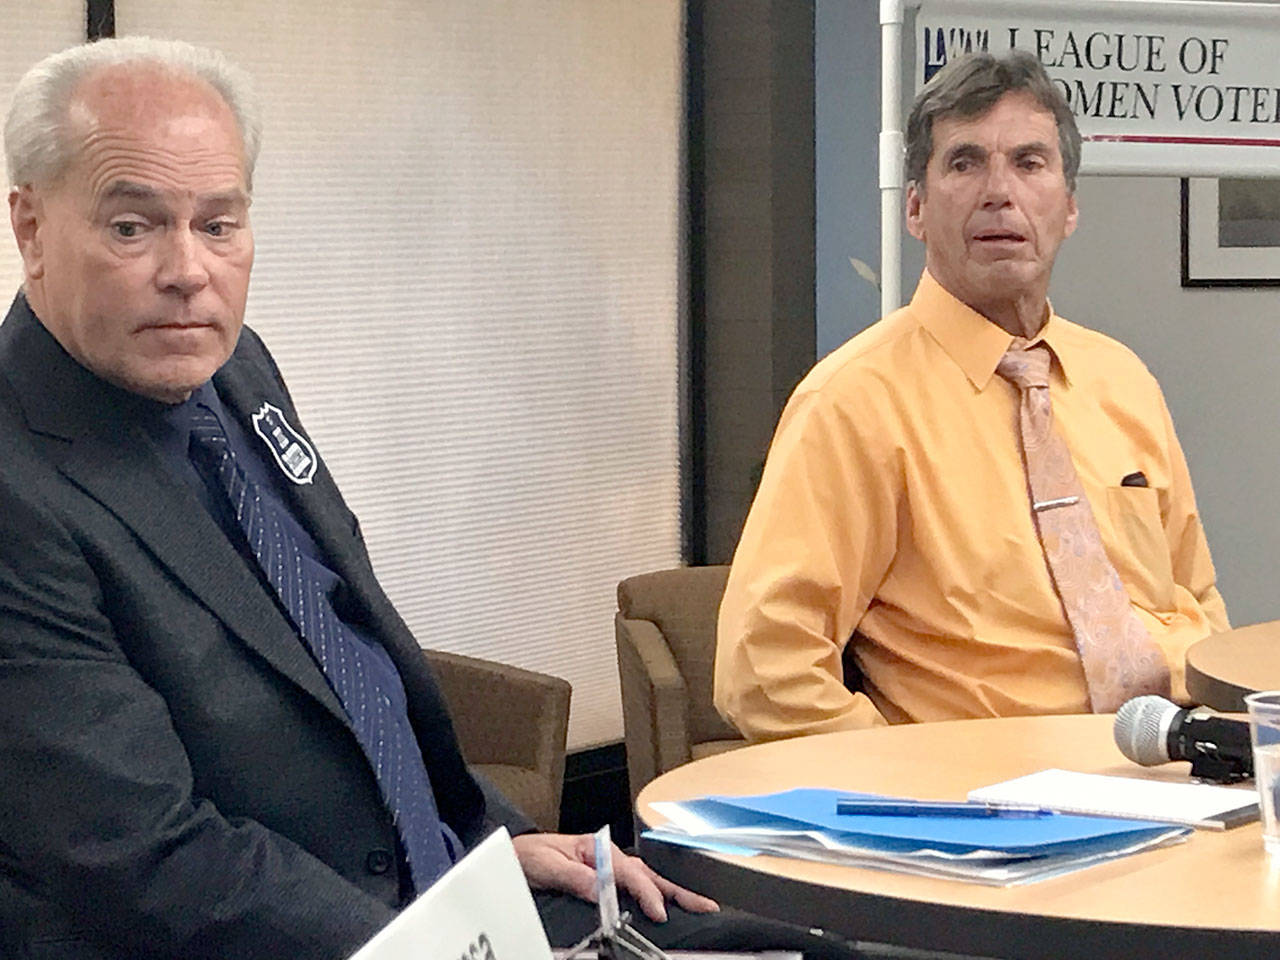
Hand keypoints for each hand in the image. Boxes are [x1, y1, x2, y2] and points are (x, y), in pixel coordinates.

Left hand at [511, 832, 718, 922]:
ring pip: (646, 879)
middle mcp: (606, 857)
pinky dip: (654, 894)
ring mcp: (607, 867)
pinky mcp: (604, 879)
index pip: (629, 873)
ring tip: (696, 903)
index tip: (658, 912)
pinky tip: (666, 904)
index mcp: (596, 849)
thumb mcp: (547, 865)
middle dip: (676, 890)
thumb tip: (600, 889)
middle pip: (647, 874)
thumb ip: (574, 876)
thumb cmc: (528, 856)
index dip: (646, 893)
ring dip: (671, 892)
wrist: (514, 855)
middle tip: (704, 904)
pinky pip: (634, 886)